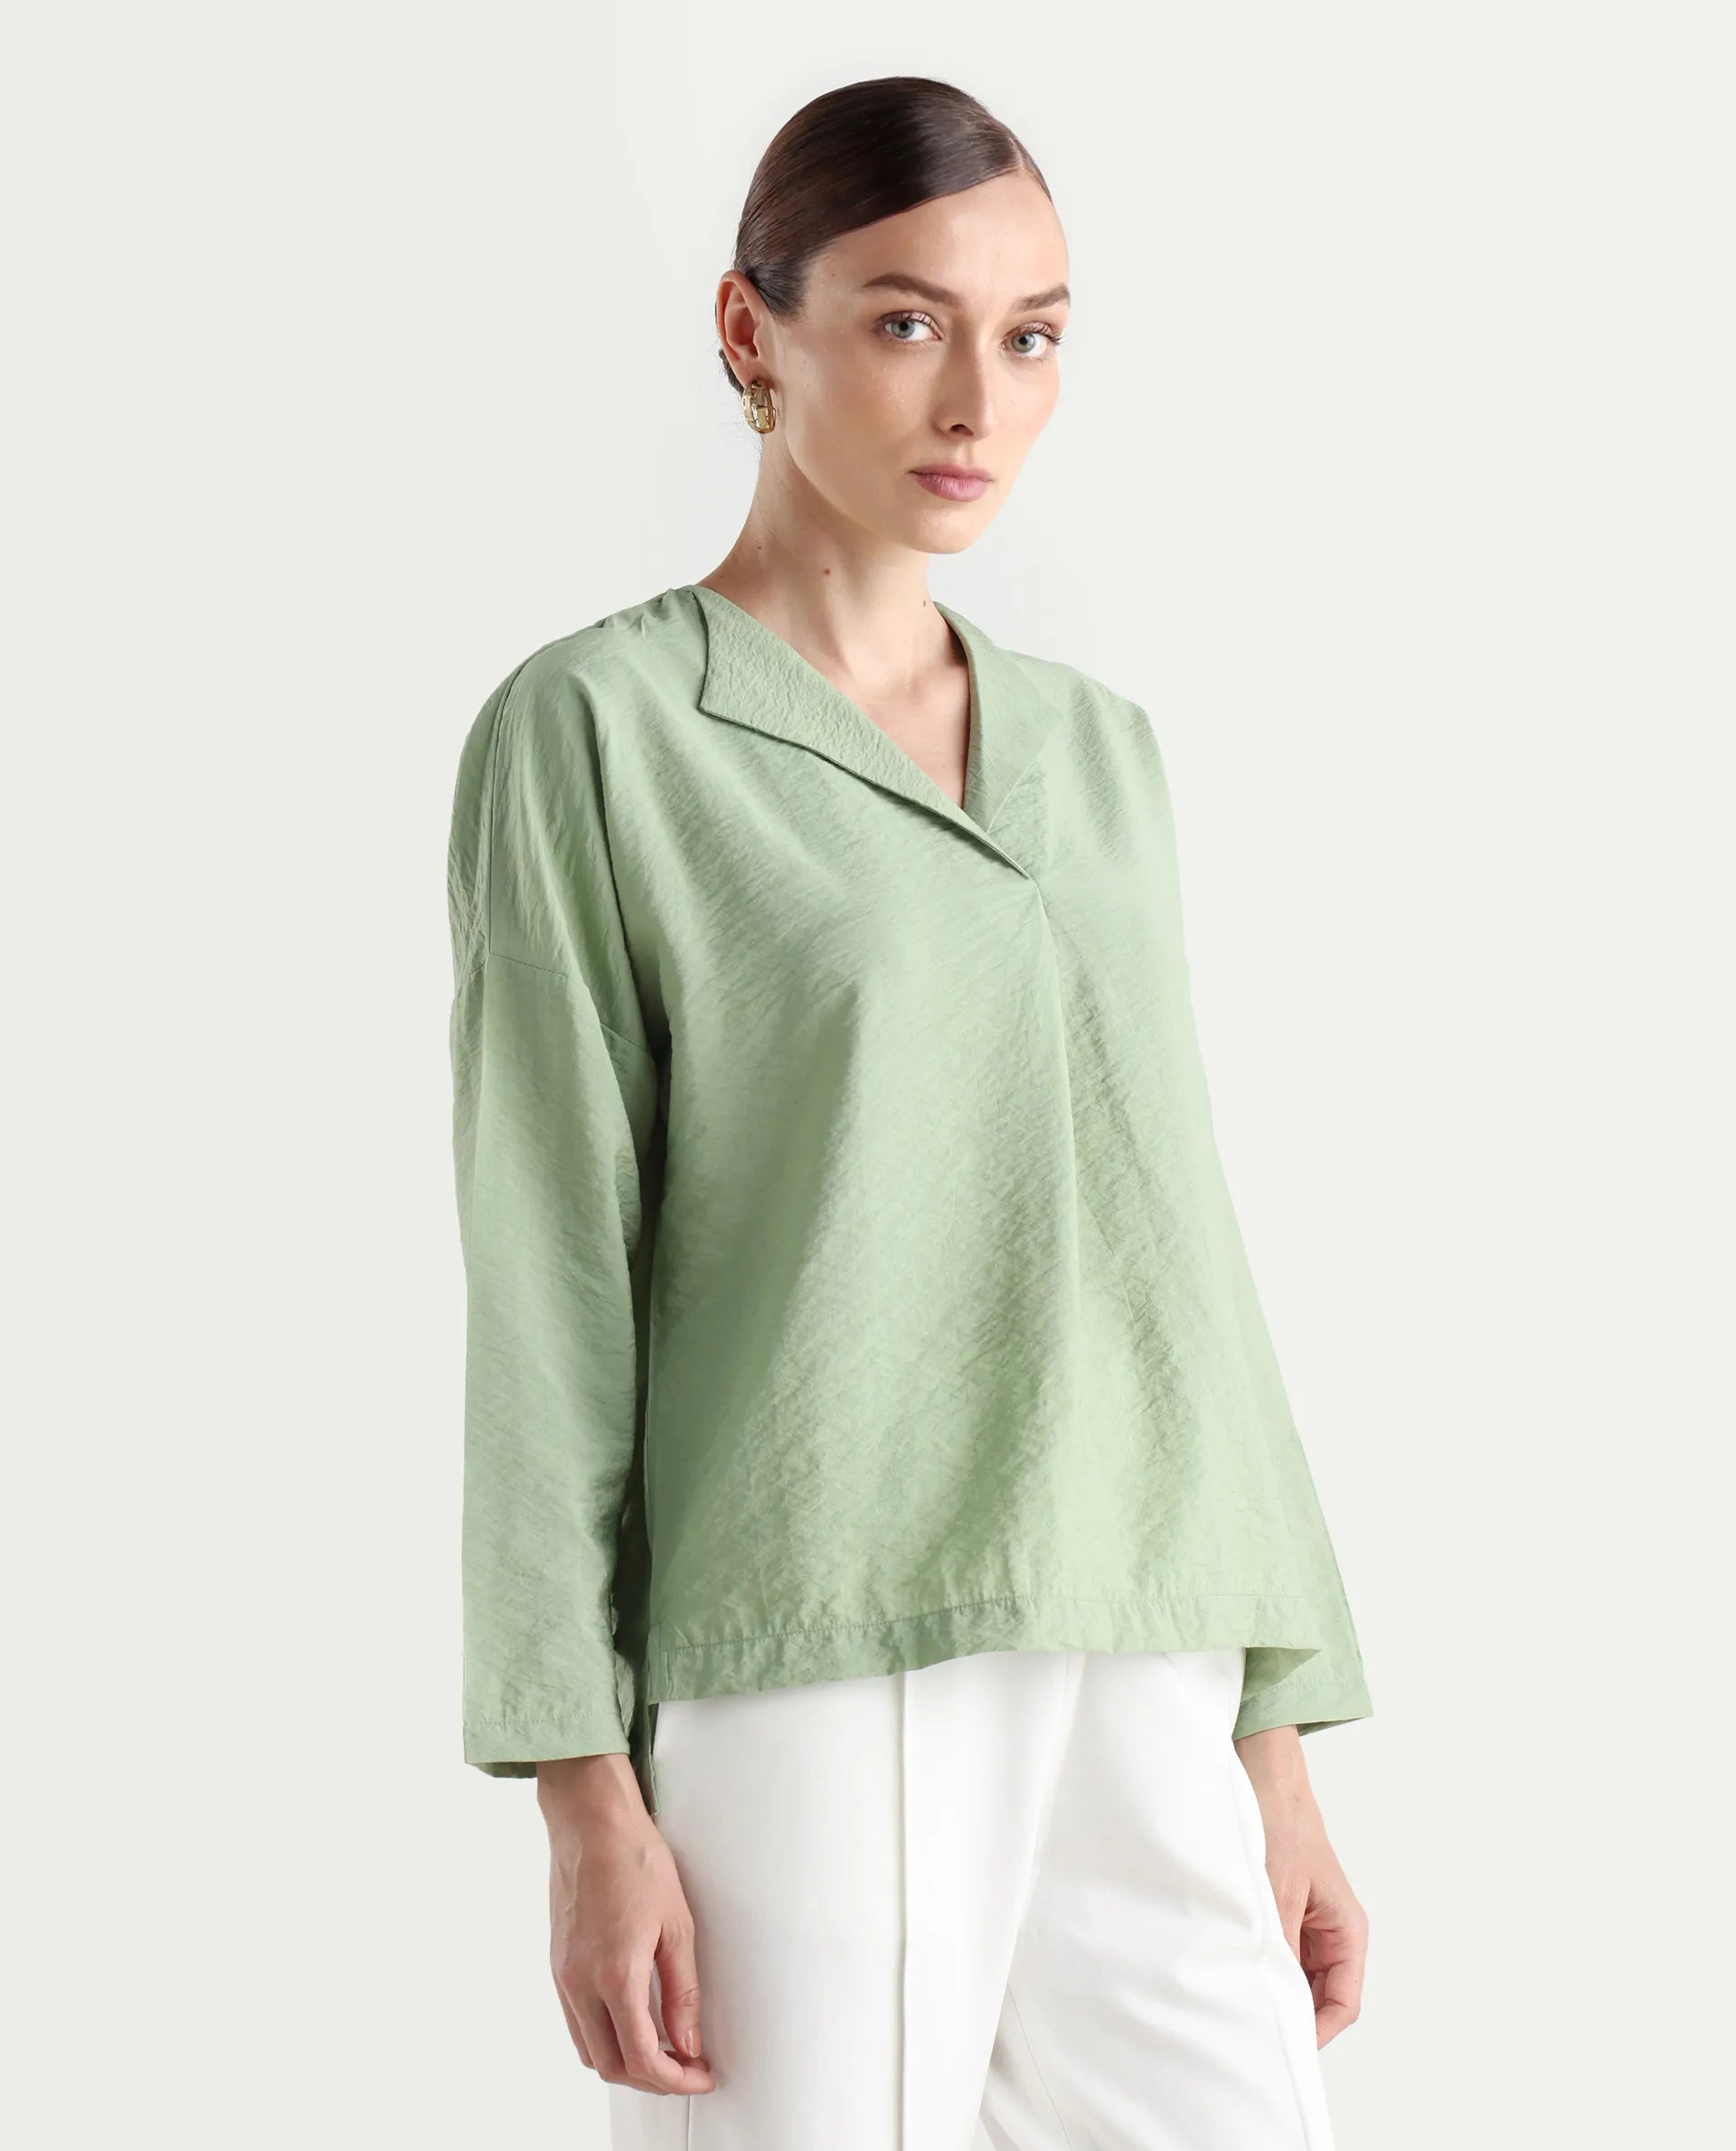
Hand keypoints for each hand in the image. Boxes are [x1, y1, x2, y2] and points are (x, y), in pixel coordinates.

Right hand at [537, 1753, 716, 2093]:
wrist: (591, 1822)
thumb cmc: (636, 1860)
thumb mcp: (677, 1925)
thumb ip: (682, 1992)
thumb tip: (689, 2042)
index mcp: (615, 1975)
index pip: (642, 2058)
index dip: (675, 2079)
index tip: (700, 2075)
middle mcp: (581, 1984)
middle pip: (612, 2066)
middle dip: (652, 2080)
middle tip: (687, 2068)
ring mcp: (563, 1976)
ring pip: (589, 2051)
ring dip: (625, 2063)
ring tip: (664, 2050)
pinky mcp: (557, 1965)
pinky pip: (576, 2024)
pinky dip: (604, 2039)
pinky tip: (631, 2024)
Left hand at [1232, 1727, 1367, 2045]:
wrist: (1261, 1771)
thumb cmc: (1281, 1819)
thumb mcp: (1278, 1888)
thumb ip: (1278, 1944)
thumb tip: (1268, 1996)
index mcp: (1346, 1930)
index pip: (1343, 2003)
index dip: (1317, 2032)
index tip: (1284, 2046)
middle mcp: (1329, 1932)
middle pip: (1318, 1997)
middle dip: (1290, 2014)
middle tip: (1249, 2031)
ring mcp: (1303, 1924)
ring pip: (1293, 1978)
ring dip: (1269, 1988)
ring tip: (1236, 2002)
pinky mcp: (1278, 1912)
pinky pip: (1273, 1954)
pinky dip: (1254, 1965)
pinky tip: (1229, 1969)